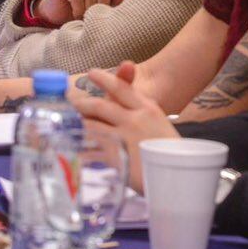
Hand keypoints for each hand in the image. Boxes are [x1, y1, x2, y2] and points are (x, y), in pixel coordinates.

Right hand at [35, 0, 129, 25]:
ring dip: (90, 8)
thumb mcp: (100, 6)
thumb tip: (125, 3)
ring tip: (87, 18)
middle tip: (99, 17)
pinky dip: (78, 9)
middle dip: (103, 3)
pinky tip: (77, 15)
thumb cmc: (82, 10)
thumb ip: (112, 2)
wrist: (56, 14)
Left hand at [70, 62, 178, 190]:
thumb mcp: (159, 123)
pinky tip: (70, 150)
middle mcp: (135, 119)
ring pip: (91, 126)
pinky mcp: (115, 157)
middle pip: (100, 105)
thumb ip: (139, 107)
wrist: (182, 176)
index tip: (92, 73)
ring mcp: (123, 138)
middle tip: (72, 103)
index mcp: (148, 108)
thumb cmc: (171, 150)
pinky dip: (78, 150)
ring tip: (65, 125)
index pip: (121, 88)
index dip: (104, 79)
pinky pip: (90, 151)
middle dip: (82, 104)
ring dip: (76, 125)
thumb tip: (126, 84)